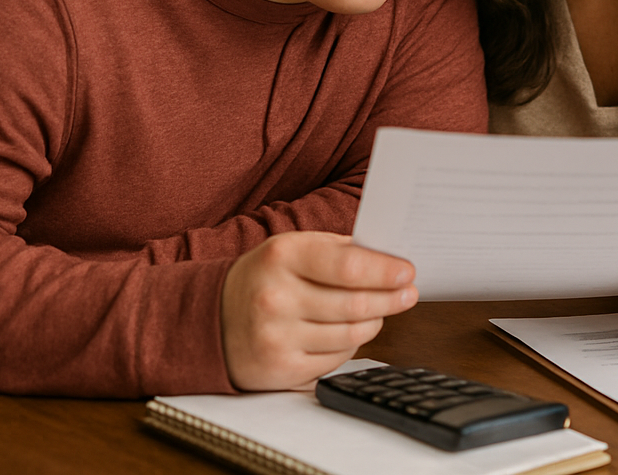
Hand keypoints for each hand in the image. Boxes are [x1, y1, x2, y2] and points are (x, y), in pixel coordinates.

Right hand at [220, 231, 417, 390]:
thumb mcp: (291, 249)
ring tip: (378, 311)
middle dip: (391, 299)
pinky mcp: (281, 369)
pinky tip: (346, 332)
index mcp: (282, 256)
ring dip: (374, 322)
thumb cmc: (264, 278)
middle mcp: (276, 297)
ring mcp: (277, 336)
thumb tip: (389, 260)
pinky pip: (337, 359)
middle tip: (408, 294)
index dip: (385, 271)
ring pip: (352, 334)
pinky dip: (351, 345)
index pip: (348, 266)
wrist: (209, 320)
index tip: (408, 272)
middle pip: (356, 304)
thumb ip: (338, 250)